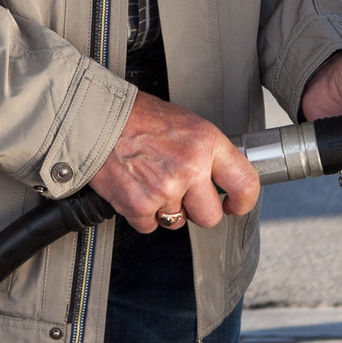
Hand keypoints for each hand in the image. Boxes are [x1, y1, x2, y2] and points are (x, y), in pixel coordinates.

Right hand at [89, 93, 259, 232]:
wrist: (96, 119)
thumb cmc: (136, 117)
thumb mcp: (185, 124)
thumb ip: (206, 152)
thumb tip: (221, 178)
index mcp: (207, 143)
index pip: (245, 184)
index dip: (242, 202)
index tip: (234, 205)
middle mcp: (190, 167)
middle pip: (210, 216)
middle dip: (196, 211)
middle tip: (181, 195)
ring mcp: (165, 189)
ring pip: (177, 222)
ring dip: (164, 209)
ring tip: (150, 181)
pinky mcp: (140, 205)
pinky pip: (149, 225)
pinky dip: (140, 213)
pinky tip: (135, 188)